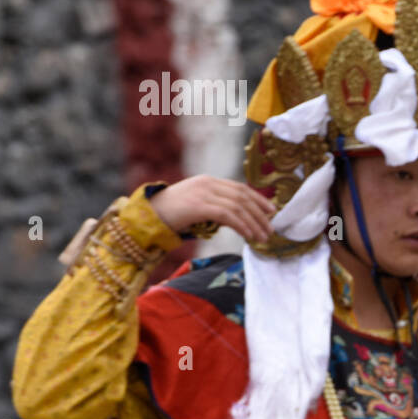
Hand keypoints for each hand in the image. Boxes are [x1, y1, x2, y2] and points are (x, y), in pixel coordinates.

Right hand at [148, 176, 276, 242]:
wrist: (146, 216)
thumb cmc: (171, 215)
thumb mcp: (197, 207)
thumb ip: (217, 209)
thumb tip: (240, 221)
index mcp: (208, 181)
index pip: (240, 188)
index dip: (258, 199)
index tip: (272, 212)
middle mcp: (208, 183)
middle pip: (243, 196)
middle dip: (260, 214)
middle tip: (271, 229)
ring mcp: (203, 193)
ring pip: (238, 206)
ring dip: (254, 223)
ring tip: (263, 237)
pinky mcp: (199, 205)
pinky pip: (228, 215)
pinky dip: (242, 226)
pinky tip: (248, 236)